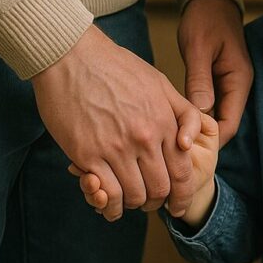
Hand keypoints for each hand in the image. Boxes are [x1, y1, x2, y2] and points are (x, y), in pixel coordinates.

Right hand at [32, 25, 203, 220]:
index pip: (182, 171)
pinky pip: (106, 193)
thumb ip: (180, 112)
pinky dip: (110, 204)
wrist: (72, 56)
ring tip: (127, 199)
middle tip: (149, 202)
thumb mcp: (159, 83)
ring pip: (134, 196)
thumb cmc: (115, 66)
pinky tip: (108, 202)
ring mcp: (116, 148)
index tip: (178, 205)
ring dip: (133, 203)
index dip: (183, 195)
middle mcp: (144, 138)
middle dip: (157, 201)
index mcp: (164, 121)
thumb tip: (191, 140)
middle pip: (160, 189)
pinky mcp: (87, 155)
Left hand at [178, 0, 252, 145]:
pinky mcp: (217, 81)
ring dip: (198, 129)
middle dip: (203, 140)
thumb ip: (200, 80)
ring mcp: (229, 84)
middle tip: (175, 153)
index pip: (230, 124)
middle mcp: (238, 86)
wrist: (210, 0)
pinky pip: (209, 106)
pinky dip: (195, 115)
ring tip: (172, 141)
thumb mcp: (199, 49)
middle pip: (224, 125)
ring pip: (216, 117)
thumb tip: (199, 113)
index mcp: (239, 80)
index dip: (210, 142)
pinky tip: (176, 121)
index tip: (186, 153)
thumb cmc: (205, 20)